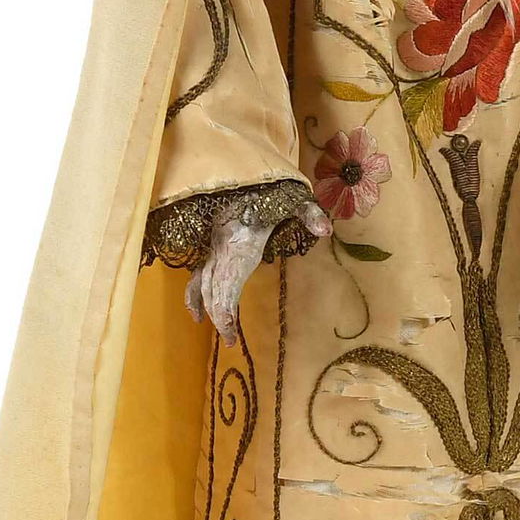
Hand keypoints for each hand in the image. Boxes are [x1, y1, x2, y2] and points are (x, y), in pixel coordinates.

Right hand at [186, 199, 330, 339]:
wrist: (241, 179)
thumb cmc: (269, 193)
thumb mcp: (294, 200)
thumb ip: (310, 213)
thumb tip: (326, 229)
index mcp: (239, 244)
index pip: (225, 283)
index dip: (224, 309)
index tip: (230, 331)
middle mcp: (221, 250)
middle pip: (212, 289)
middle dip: (219, 317)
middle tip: (231, 339)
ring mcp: (213, 250)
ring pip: (202, 284)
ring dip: (208, 308)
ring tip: (219, 330)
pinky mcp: (211, 250)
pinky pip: (196, 275)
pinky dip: (193, 295)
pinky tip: (196, 313)